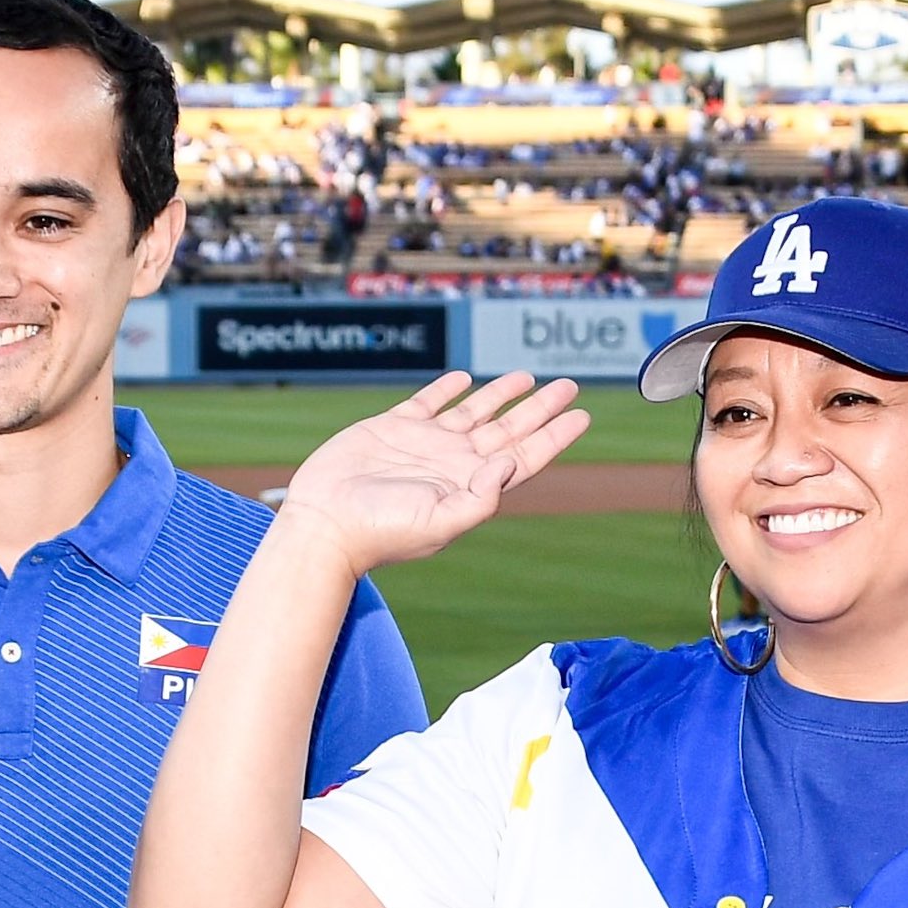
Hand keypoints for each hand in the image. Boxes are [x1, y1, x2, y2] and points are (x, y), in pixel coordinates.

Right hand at [276, 372, 587, 574]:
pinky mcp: (393, 427)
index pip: (525, 457)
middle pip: (509, 429)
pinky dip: (447, 389)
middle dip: (540, 408)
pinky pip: (427, 402)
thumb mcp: (441, 521)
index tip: (582, 416)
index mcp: (472, 485)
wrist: (325, 524)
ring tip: (528, 377)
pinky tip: (464, 378)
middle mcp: (454, 462)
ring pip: (474, 411)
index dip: (555, 436)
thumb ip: (481, 497)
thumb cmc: (382, 531)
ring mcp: (425, 444)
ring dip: (501, 394)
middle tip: (569, 386)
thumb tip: (509, 465)